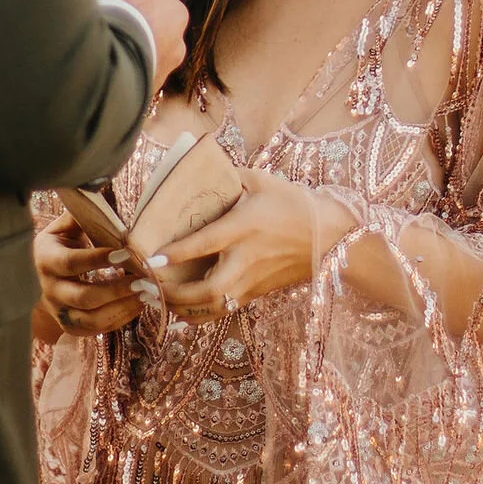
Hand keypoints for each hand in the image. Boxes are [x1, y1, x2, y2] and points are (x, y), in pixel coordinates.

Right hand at [34, 214, 153, 342]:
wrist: (34, 275)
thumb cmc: (58, 245)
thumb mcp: (63, 228)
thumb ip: (82, 216)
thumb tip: (100, 192)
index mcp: (46, 259)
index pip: (72, 262)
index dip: (98, 259)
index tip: (127, 252)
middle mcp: (49, 289)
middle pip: (84, 297)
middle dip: (117, 290)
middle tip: (144, 280)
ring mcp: (58, 311)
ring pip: (92, 319)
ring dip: (122, 308)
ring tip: (146, 294)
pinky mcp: (69, 325)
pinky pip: (95, 329)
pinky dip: (120, 320)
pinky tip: (138, 305)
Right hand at [90, 0, 187, 92]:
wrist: (98, 56)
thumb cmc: (109, 8)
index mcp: (175, 14)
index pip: (154, 6)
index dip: (129, 3)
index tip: (110, 2)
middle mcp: (175, 49)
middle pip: (149, 36)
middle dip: (127, 33)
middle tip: (99, 27)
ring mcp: (158, 78)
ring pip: (136, 63)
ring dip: (118, 58)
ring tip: (90, 51)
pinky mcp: (139, 100)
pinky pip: (124, 86)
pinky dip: (110, 80)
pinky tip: (89, 71)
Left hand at [150, 173, 347, 312]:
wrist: (332, 236)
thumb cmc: (296, 203)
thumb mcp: (263, 181)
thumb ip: (231, 176)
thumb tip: (203, 169)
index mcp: (245, 228)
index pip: (204, 244)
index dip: (175, 254)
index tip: (150, 259)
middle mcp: (246, 258)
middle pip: (207, 289)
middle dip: (174, 294)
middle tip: (149, 288)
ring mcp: (253, 279)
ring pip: (214, 306)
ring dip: (183, 308)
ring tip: (159, 301)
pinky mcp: (258, 292)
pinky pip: (225, 310)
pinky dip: (201, 314)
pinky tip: (182, 310)